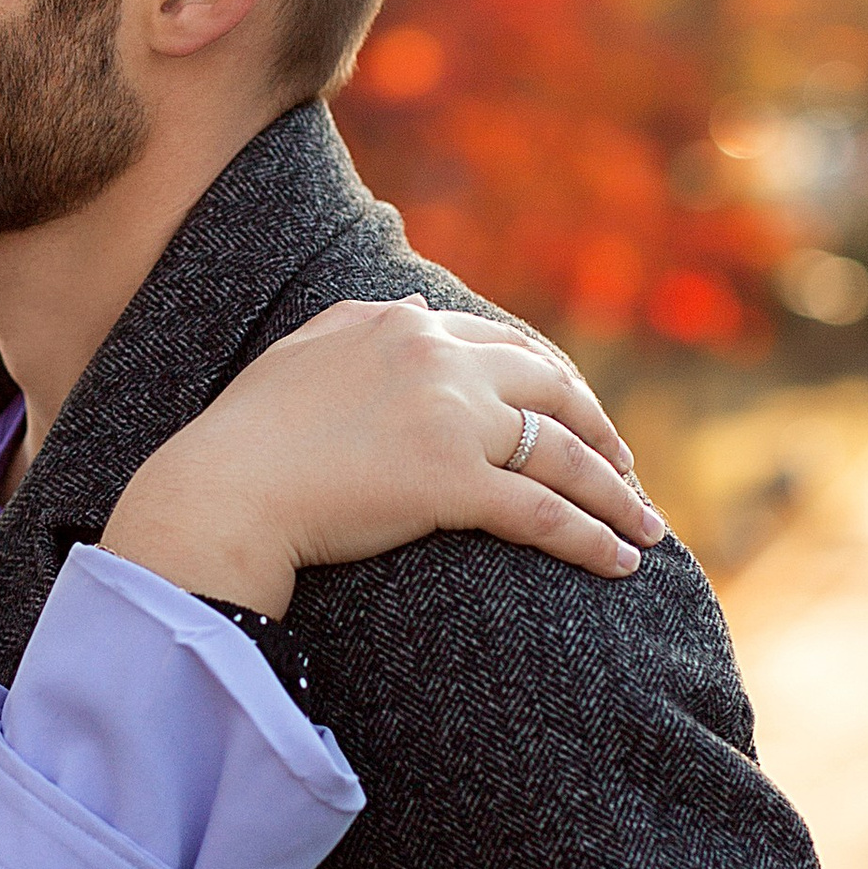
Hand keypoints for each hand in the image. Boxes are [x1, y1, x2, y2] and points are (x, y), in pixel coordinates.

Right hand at [101, 297, 662, 615]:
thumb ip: (363, 322)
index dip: (555, 384)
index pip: (508, 346)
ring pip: (562, 453)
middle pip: (553, 390)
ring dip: (616, 493)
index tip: (580, 415)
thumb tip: (413, 304)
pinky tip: (620, 564)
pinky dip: (591, 538)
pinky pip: (544, 512)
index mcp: (407, 327)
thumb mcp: (304, 351)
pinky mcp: (452, 484)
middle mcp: (440, 362)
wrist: (222, 491)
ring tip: (645, 529)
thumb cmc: (247, 434)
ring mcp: (451, 421)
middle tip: (627, 471)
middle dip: (601, 432)